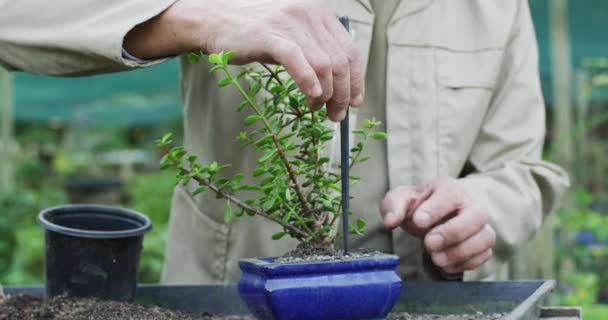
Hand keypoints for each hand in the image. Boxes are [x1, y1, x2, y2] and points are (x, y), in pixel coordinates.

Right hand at [125, 0, 363, 121]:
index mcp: (318, 13)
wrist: (216, 19)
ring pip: (323, 65)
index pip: (349, 50)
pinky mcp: (270, 35)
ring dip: (327, 94)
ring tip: (319, 109)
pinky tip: (312, 96)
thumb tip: (338, 84)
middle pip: (339, 61)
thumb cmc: (254, 32)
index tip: (354, 100)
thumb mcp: (292, 34)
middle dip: (343, 93)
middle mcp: (308, 14)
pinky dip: (309, 81)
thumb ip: (315, 51)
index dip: (355, 80)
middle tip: (337, 114)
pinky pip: (298, 61)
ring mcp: (289, 23)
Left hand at [380, 178, 495, 273]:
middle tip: (429, 243)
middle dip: (453, 232)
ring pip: (485, 237)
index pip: (451, 194)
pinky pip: (484, 255)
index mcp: (449, 188)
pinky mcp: (482, 244)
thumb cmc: (416, 206)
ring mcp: (479, 225)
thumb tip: (391, 221)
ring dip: (461, 252)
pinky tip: (445, 265)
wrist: (427, 217)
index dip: (436, 209)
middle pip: (476, 216)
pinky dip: (466, 263)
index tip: (418, 221)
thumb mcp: (399, 200)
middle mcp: (470, 205)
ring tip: (436, 258)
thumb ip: (393, 206)